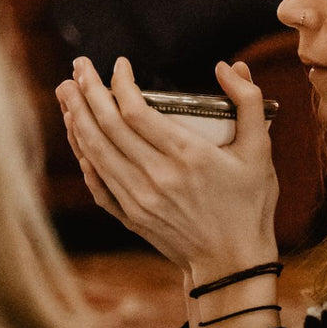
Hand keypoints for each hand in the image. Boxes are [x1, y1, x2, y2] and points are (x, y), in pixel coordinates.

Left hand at [55, 57, 279, 281]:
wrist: (232, 263)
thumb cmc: (249, 204)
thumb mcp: (260, 151)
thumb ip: (248, 102)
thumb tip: (229, 66)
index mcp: (188, 156)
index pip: (136, 111)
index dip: (120, 83)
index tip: (119, 64)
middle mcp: (157, 176)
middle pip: (107, 126)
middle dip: (88, 91)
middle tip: (78, 66)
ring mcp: (138, 198)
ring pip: (95, 151)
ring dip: (76, 117)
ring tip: (66, 91)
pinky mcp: (130, 215)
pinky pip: (96, 181)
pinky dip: (82, 154)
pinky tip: (76, 134)